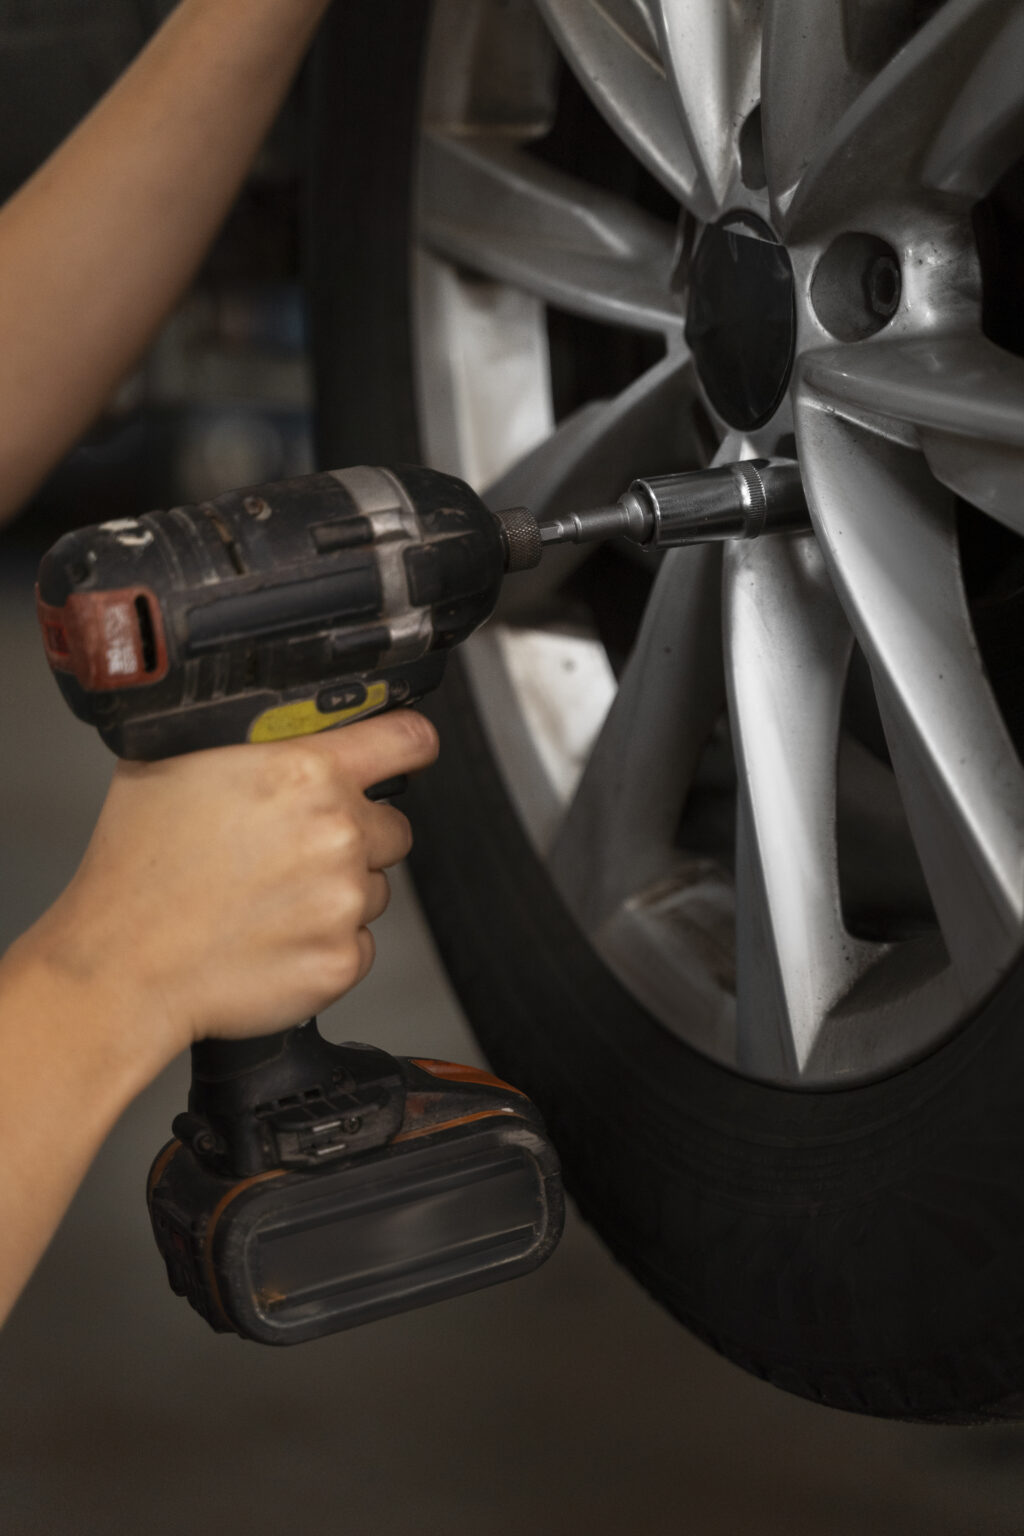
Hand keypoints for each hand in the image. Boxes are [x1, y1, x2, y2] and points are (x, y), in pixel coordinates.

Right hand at [11, 711, 437, 1072]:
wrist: (123, 965)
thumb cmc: (138, 868)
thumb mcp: (175, 761)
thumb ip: (251, 739)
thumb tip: (281, 723)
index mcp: (305, 772)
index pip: (406, 740)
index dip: (410, 745)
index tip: (410, 752)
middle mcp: (337, 832)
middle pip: (393, 826)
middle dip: (355, 835)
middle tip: (293, 852)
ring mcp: (344, 900)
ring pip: (373, 887)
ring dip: (337, 892)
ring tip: (269, 899)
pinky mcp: (341, 960)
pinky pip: (358, 944)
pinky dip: (325, 944)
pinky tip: (273, 937)